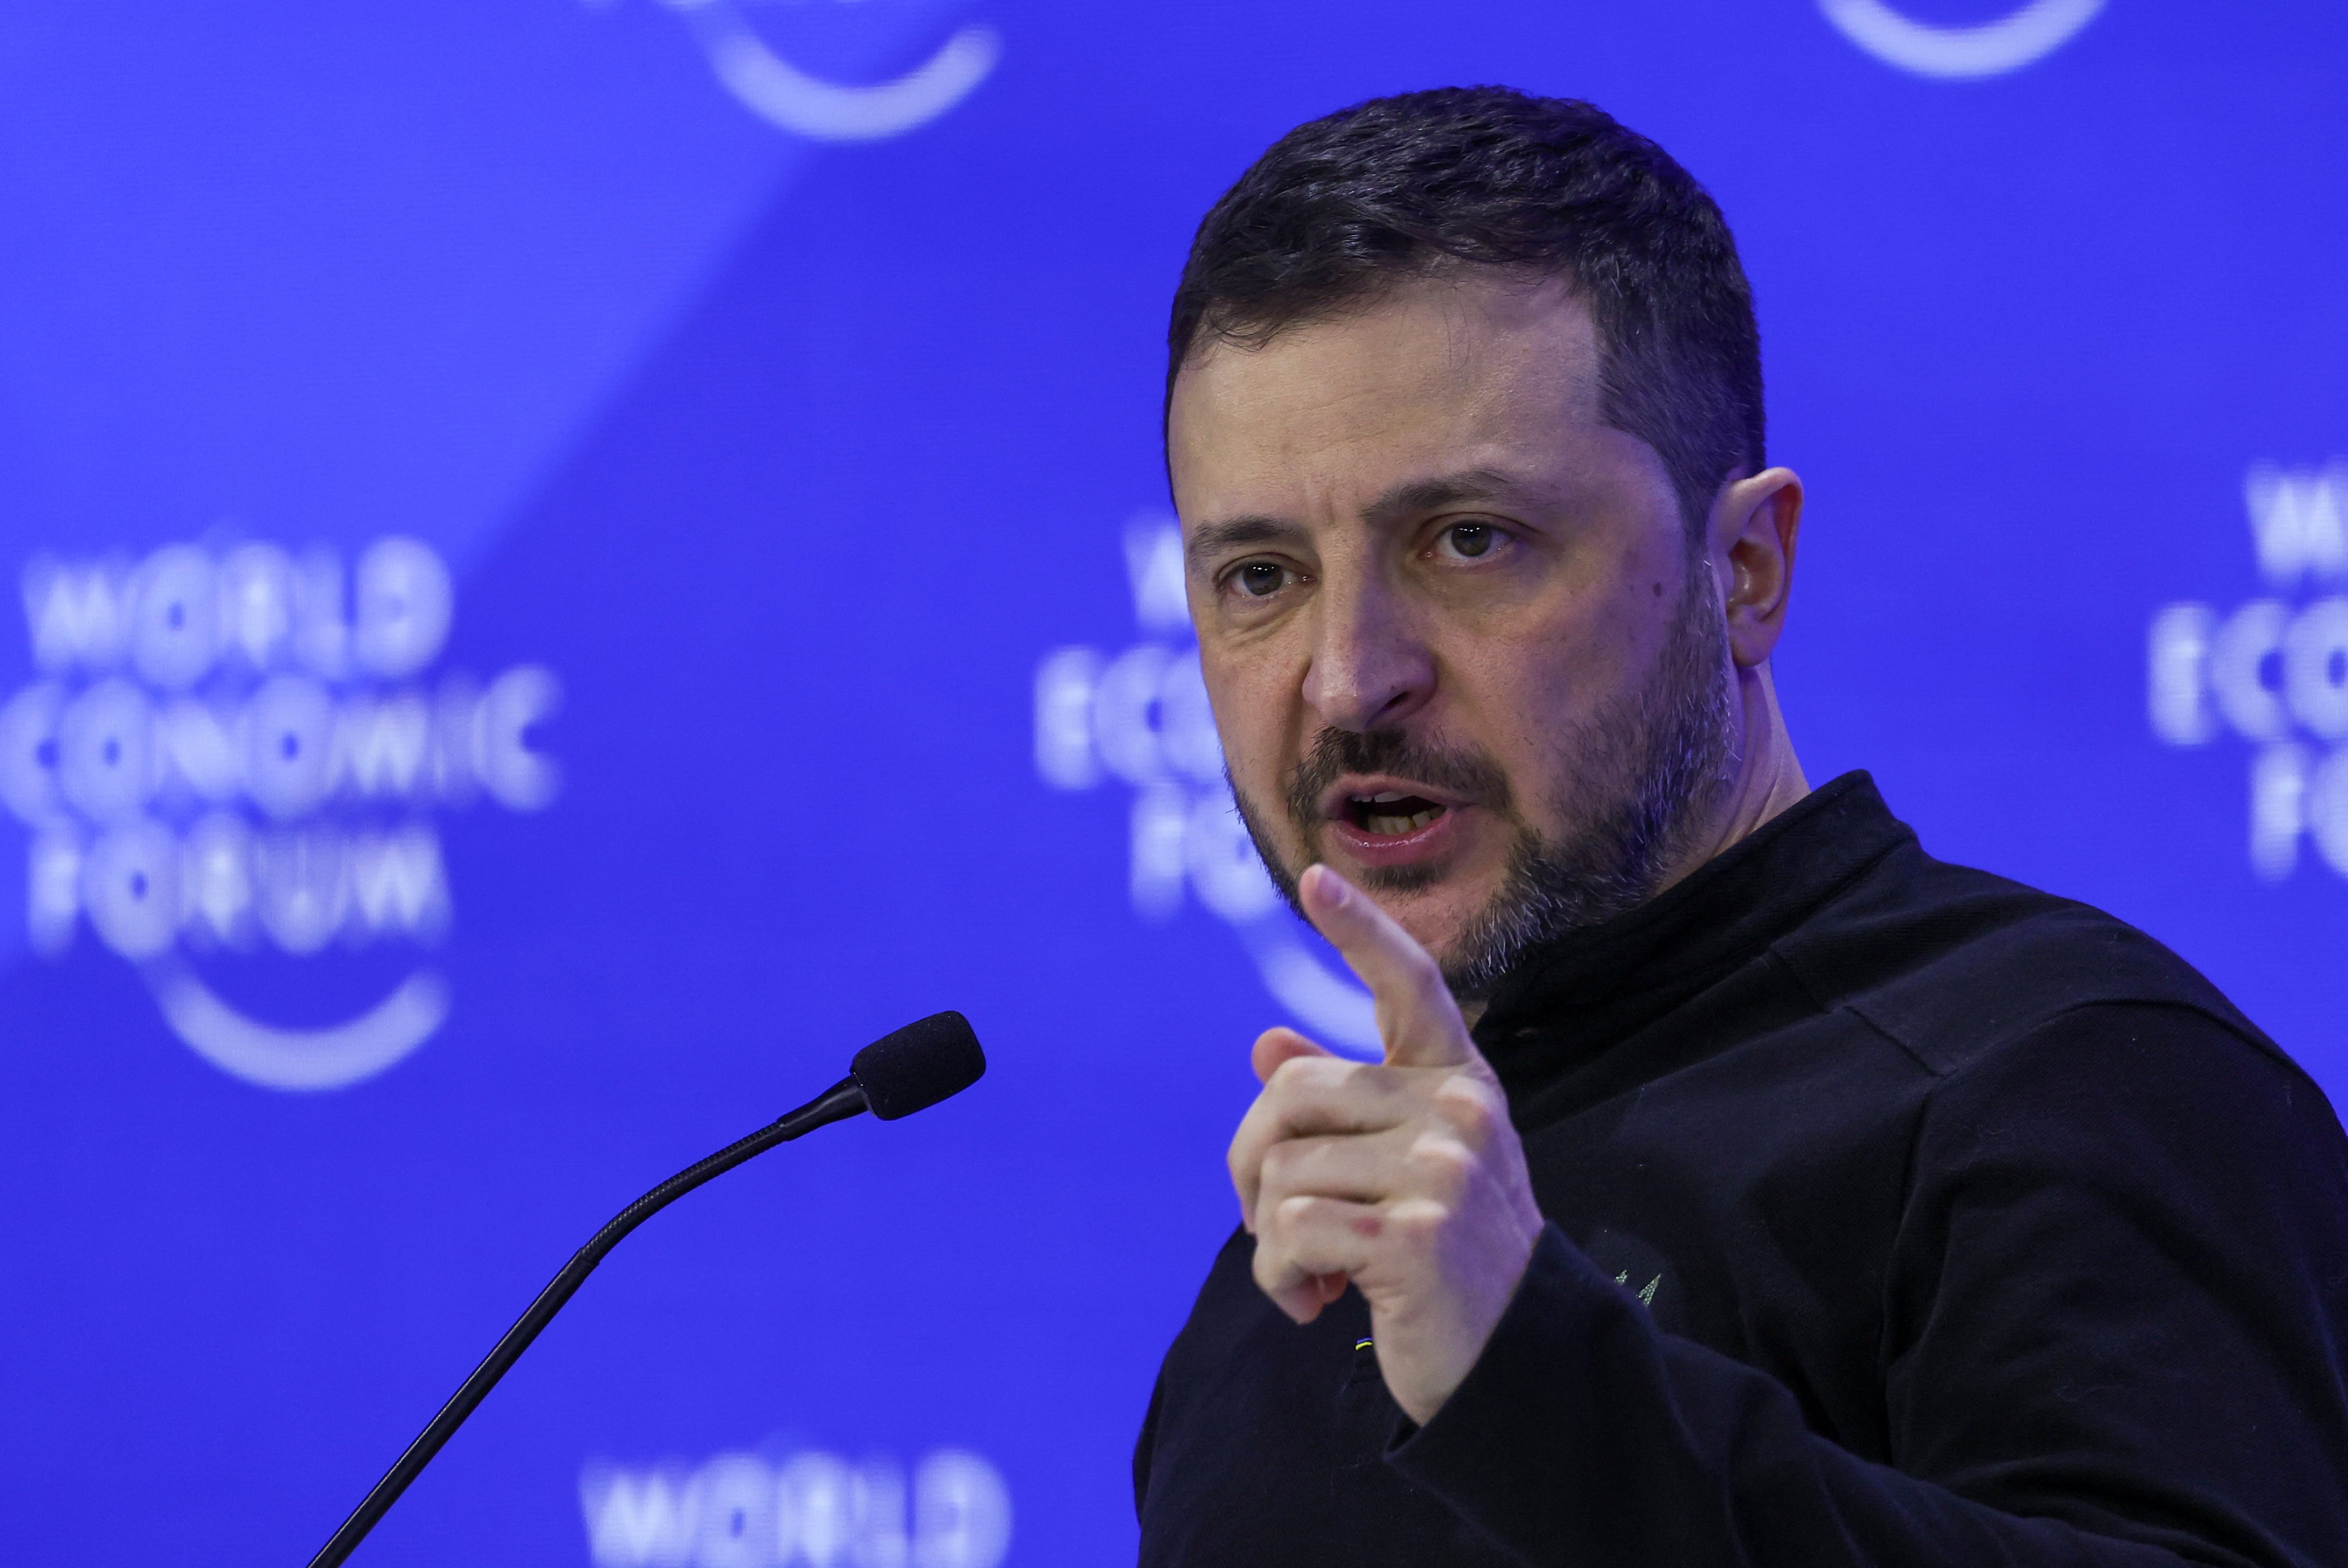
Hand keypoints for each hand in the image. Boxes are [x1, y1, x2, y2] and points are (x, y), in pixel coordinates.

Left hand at [1227, 863, 1545, 1424]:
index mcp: (1458, 1083)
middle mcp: (1458, 1109)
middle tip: (1271, 1229)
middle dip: (1251, 1167)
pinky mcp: (1414, 1233)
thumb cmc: (1452, 1265)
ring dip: (1272, 1241)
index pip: (1410, 986)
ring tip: (1318, 1278)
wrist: (1517, 1366)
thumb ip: (1344, 1109)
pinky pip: (1287, 1233)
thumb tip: (1267, 1045)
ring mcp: (1442, 1168)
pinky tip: (1319, 1305)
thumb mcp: (1406, 1172)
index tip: (1314, 879)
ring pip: (1279, 1171)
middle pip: (1288, 1095)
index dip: (1361, 930)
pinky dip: (1279, 1280)